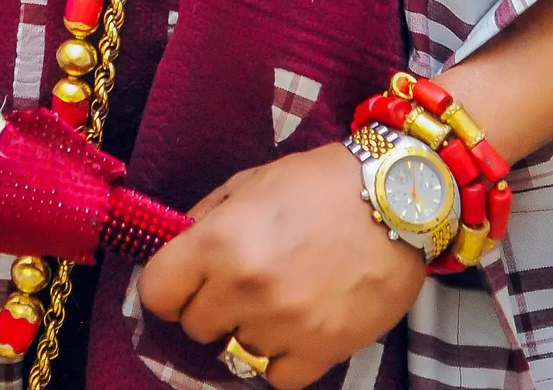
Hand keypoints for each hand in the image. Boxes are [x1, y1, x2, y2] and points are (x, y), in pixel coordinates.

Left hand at [138, 142, 424, 388]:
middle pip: (195, 326)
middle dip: (210, 305)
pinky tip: (296, 326)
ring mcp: (283, 325)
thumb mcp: (250, 182)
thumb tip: (176, 248)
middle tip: (239, 282)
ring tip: (278, 296)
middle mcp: (245, 288)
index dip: (167, 286)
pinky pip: (277, 377)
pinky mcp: (322, 352)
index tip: (182, 282)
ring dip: (249, 329)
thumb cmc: (319, 184)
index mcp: (220, 241)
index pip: (156, 293)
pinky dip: (282, 358)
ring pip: (235, 352)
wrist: (396, 199)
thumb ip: (207, 218)